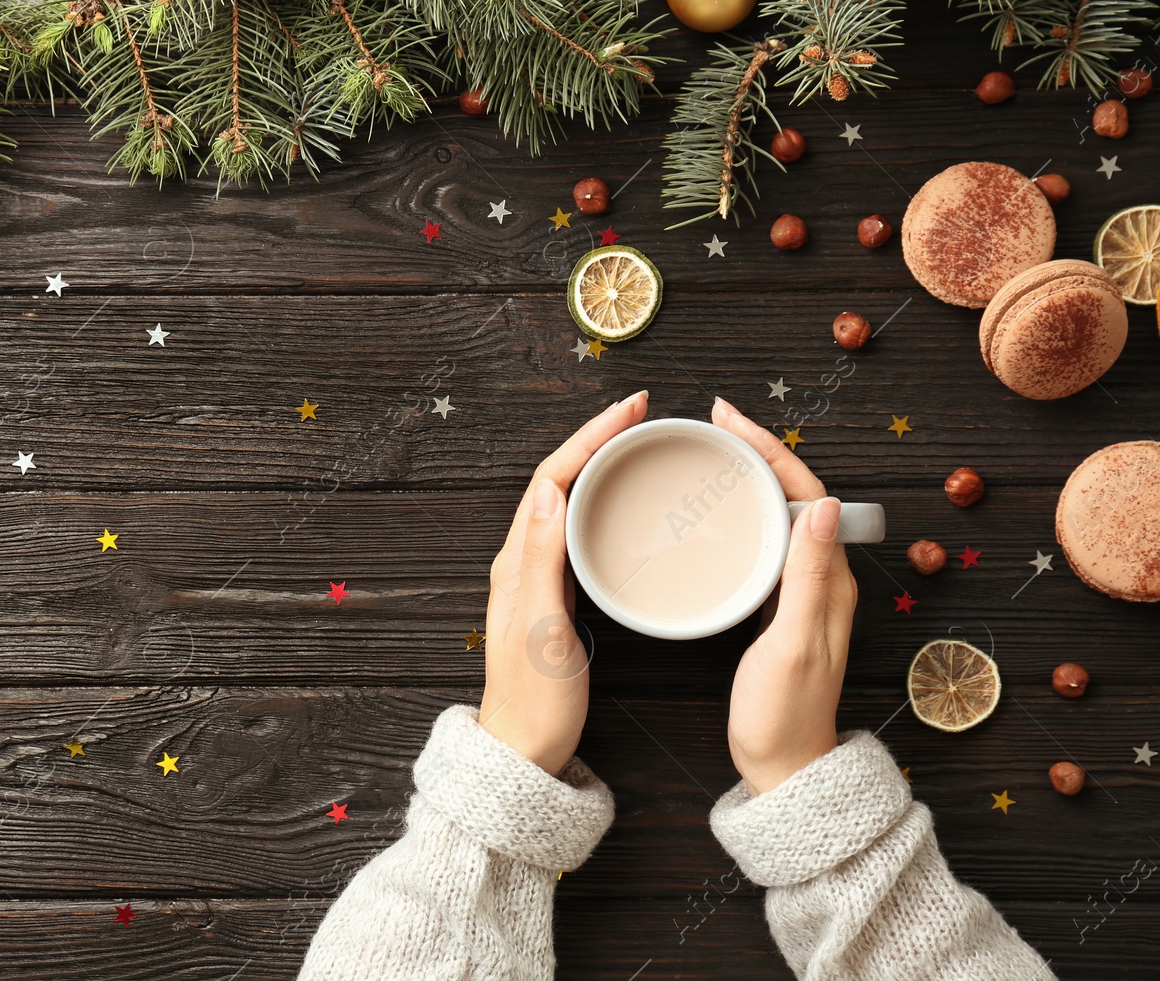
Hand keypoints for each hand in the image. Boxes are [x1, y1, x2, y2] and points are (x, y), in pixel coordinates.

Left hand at [479, 391, 649, 775]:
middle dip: (598, 438)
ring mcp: (538, 577)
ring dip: (600, 464)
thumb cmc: (535, 700)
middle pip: (560, 478)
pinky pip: (578, 530)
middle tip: (641, 413)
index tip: (629, 410)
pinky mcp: (555, 596)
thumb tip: (551, 489)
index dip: (590, 437)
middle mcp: (523, 561)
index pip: (552, 477)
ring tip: (637, 441)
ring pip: (570, 500)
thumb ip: (543, 561)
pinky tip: (624, 503)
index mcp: (518, 561)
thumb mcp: (541, 628)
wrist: (526, 750)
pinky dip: (602, 503)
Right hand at [712, 397, 858, 794]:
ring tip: (710, 451)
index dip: (768, 449)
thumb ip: (809, 578)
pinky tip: (716, 513)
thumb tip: (824, 504)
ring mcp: (800, 592)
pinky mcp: (777, 607)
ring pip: (776, 513)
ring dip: (748, 476)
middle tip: (712, 421)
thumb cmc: (784, 716)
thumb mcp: (793, 645)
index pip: (806, 492)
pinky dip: (739, 513)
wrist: (782, 770)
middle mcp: (822, 578)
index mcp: (830, 580)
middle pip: (792, 493)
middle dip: (755, 449)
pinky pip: (763, 542)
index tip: (729, 419)